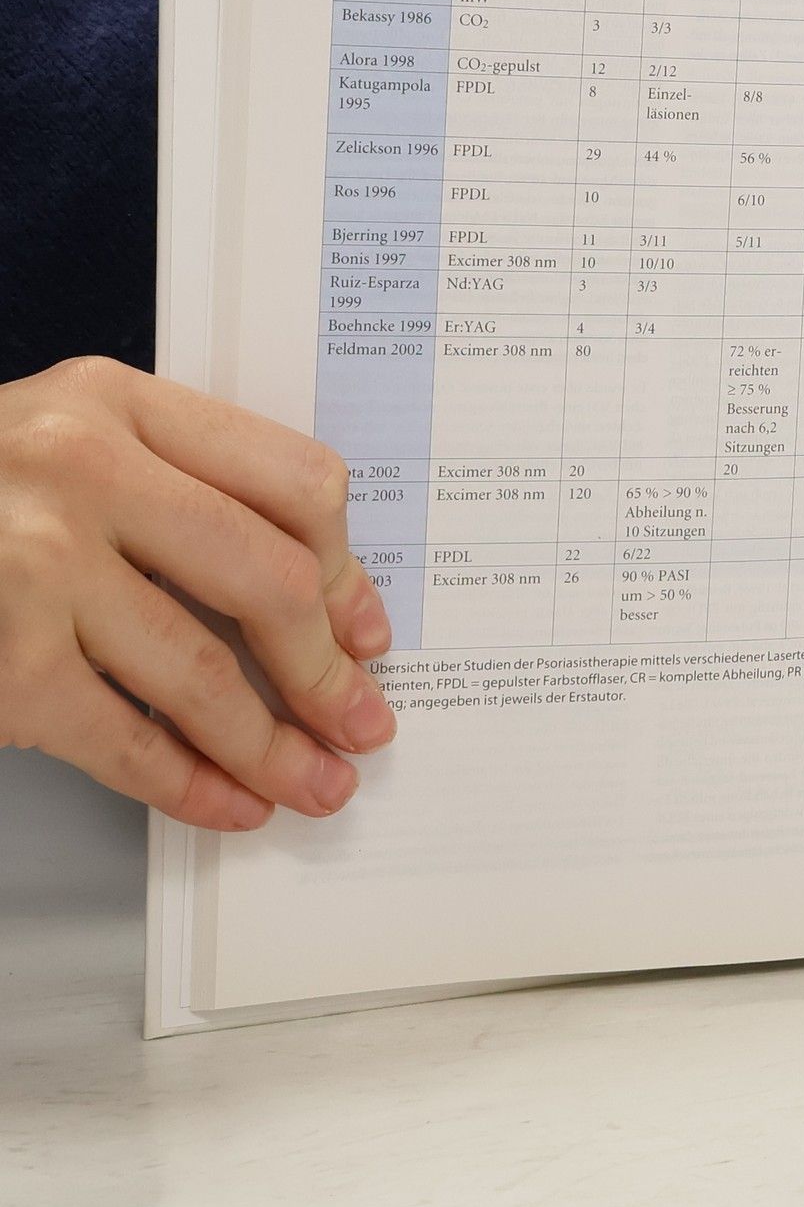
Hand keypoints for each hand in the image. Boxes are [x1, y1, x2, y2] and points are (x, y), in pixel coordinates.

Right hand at [0, 357, 392, 830]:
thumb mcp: (68, 441)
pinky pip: (120, 737)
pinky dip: (186, 783)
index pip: (292, 481)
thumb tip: (316, 598)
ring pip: (202, 673)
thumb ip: (177, 486)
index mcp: (115, 403)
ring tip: (315, 781)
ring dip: (273, 745)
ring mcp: (33, 564)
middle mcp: (80, 470)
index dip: (346, 570)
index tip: (366, 629)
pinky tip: (226, 803)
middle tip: (361, 721)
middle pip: (266, 580)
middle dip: (327, 671)